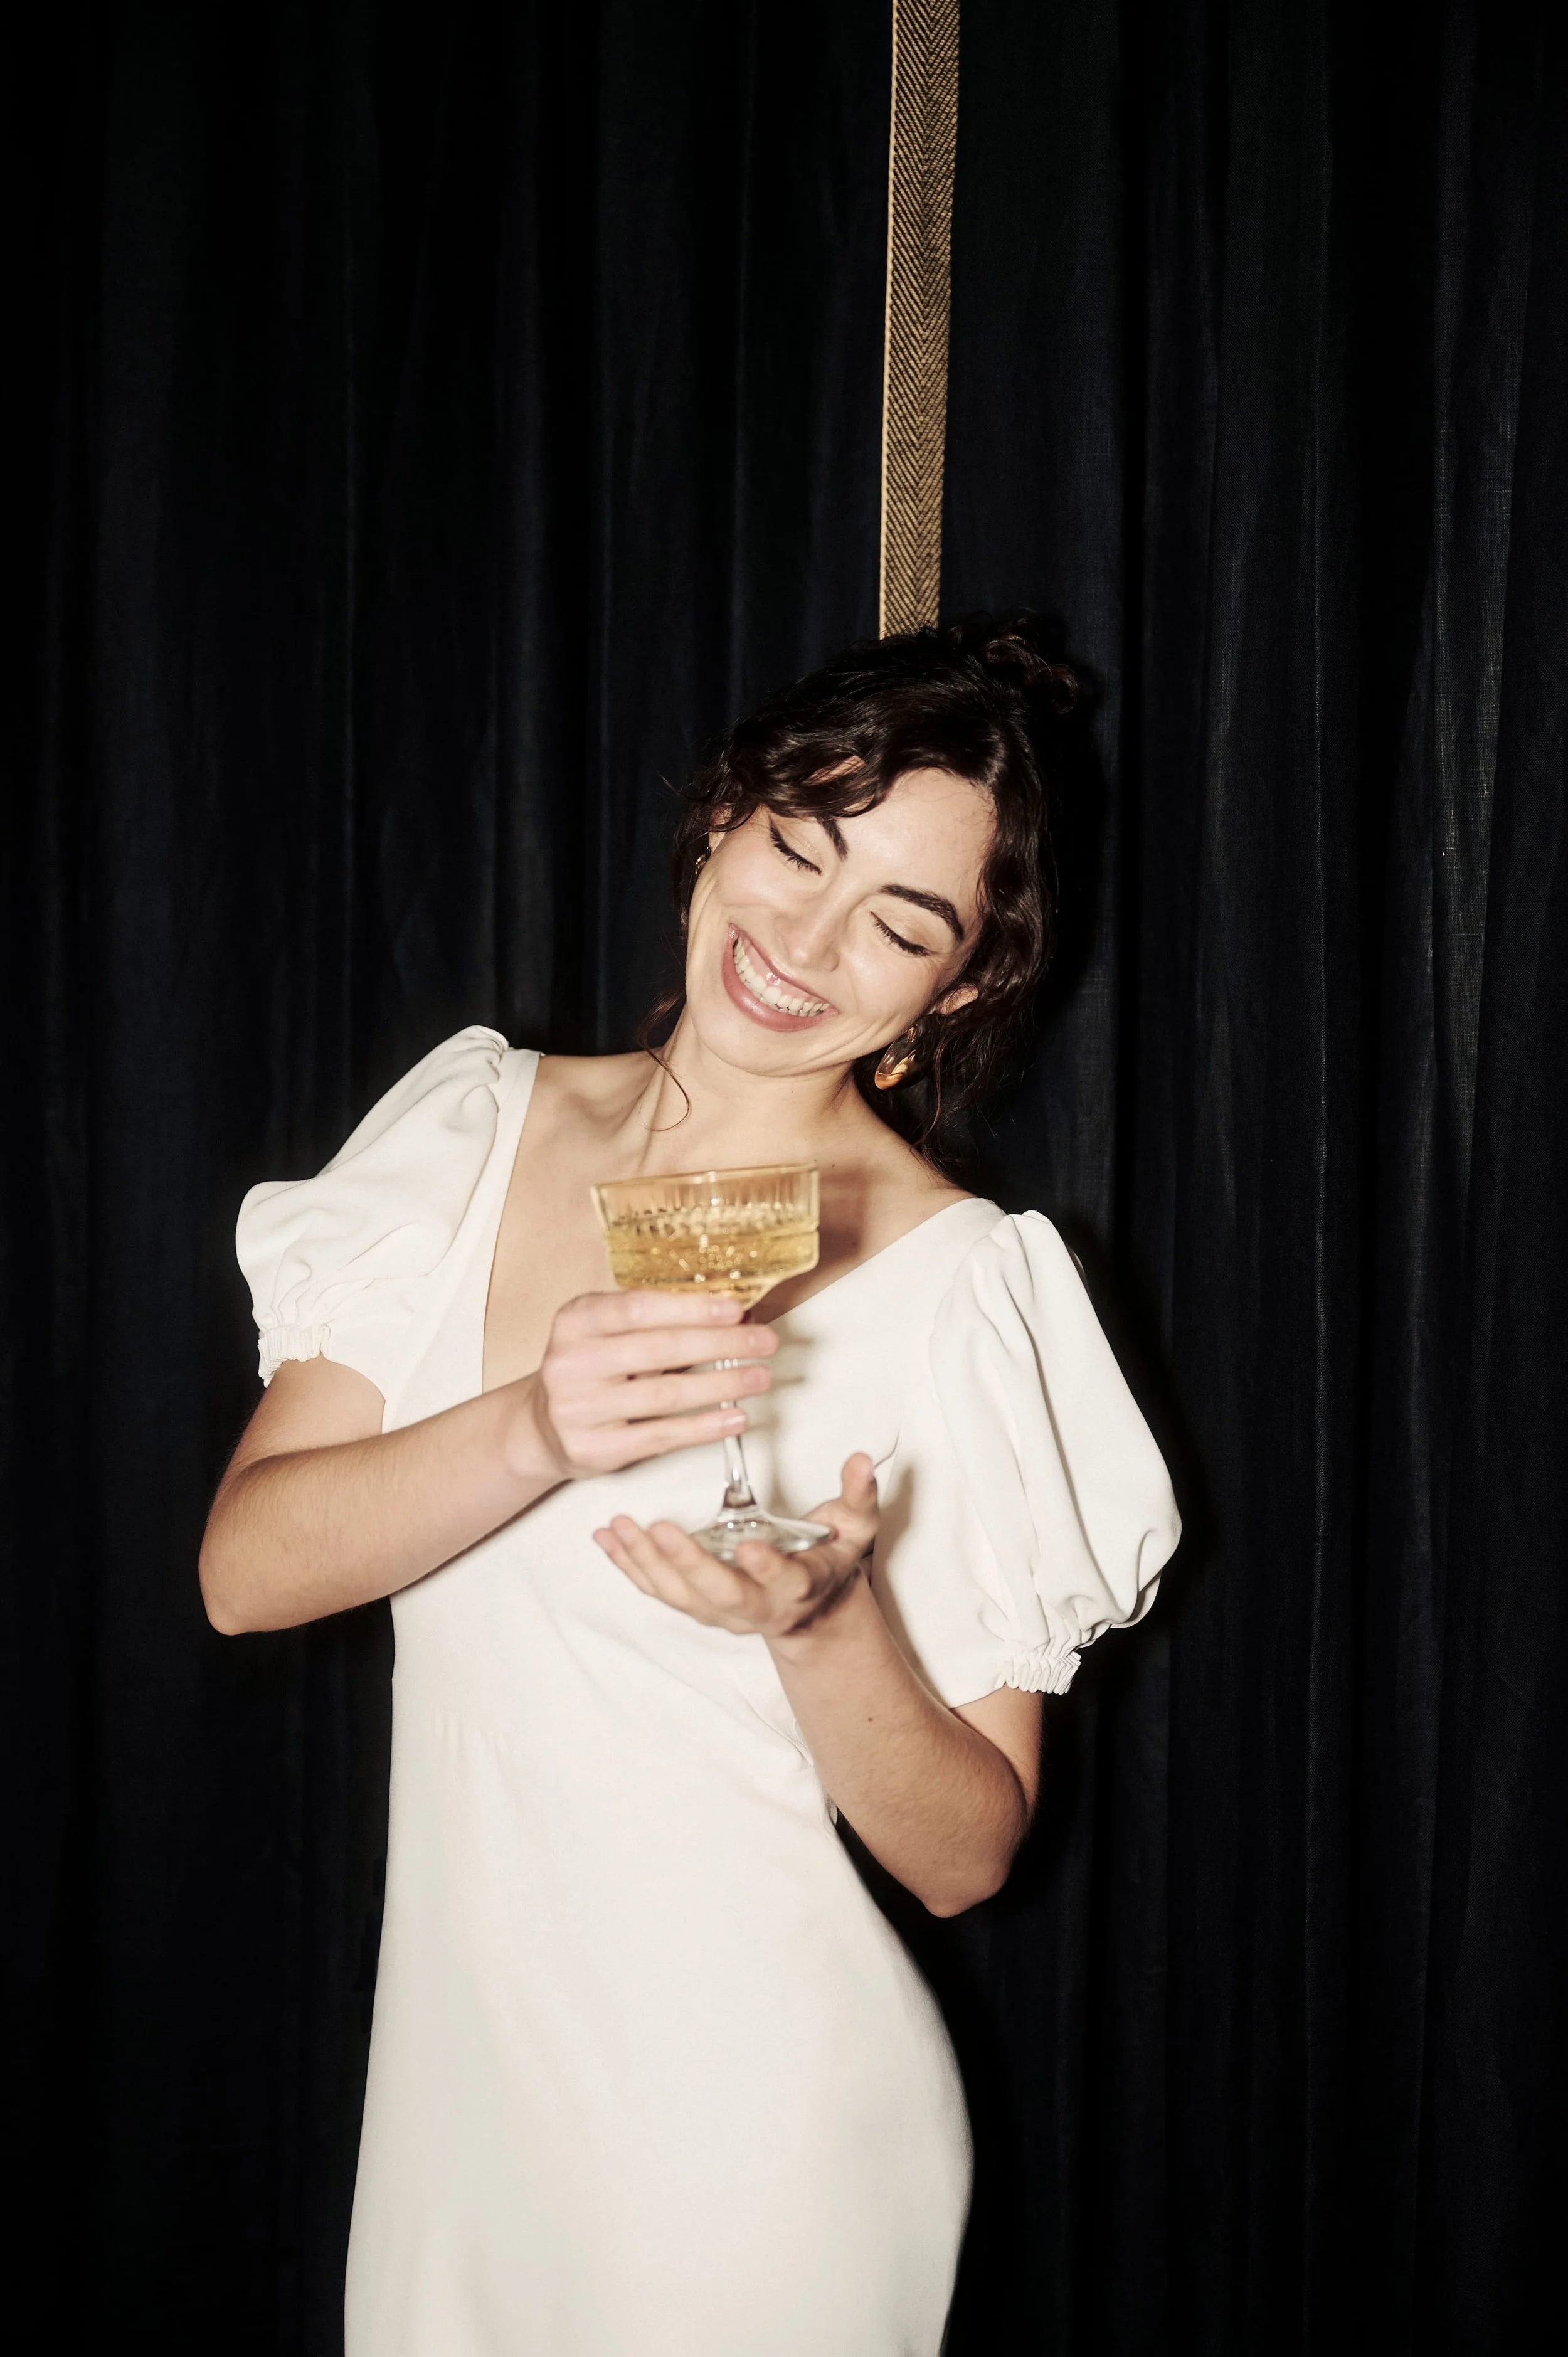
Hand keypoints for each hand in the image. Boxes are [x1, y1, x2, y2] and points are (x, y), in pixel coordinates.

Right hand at [512, 1290, 776, 1481]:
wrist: (541, 1426)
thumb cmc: (588, 1370)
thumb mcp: (602, 1332)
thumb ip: (650, 1321)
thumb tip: (726, 1314)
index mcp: (575, 1321)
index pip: (638, 1308)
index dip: (691, 1309)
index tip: (735, 1310)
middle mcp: (570, 1363)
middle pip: (660, 1350)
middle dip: (721, 1344)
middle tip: (763, 1342)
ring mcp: (578, 1409)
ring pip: (665, 1395)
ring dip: (722, 1385)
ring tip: (758, 1378)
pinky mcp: (593, 1449)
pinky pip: (660, 1437)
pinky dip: (703, 1427)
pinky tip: (734, 1417)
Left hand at [592, 1453, 879, 1640]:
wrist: (811, 1610)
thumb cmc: (830, 1561)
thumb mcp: (856, 1528)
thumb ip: (858, 1494)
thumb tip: (860, 1460)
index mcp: (798, 1586)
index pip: (784, 1581)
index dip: (767, 1568)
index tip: (751, 1547)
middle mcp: (757, 1607)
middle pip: (721, 1594)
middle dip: (689, 1564)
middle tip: (662, 1529)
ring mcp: (721, 1611)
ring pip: (680, 1594)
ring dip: (647, 1562)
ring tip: (620, 1528)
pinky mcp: (695, 1605)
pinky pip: (657, 1590)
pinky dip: (628, 1566)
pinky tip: (606, 1540)